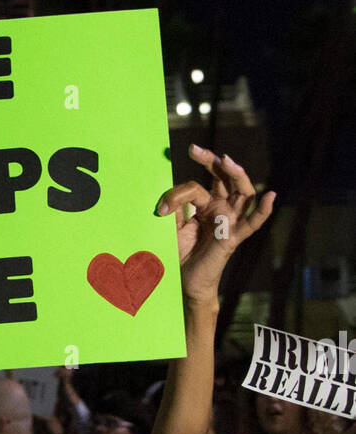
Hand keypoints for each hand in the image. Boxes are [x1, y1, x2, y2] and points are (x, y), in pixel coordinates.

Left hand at [157, 146, 275, 302]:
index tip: (161, 207)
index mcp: (206, 205)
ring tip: (227, 160)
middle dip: (212, 161)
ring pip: (242, 192)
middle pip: (225, 178)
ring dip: (237, 174)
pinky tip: (271, 196)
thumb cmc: (178, 254)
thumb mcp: (172, 226)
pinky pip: (253, 224)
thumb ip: (175, 208)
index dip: (178, 193)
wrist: (182, 283)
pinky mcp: (233, 238)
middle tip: (195, 149)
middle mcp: (221, 210)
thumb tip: (168, 196)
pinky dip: (263, 210)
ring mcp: (230, 222)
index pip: (196, 188)